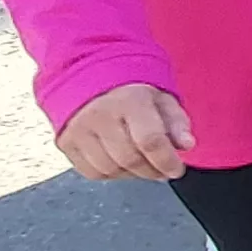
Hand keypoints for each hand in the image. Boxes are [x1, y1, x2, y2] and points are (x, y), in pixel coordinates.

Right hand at [53, 84, 193, 181]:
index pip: (150, 141)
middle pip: (130, 159)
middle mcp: (100, 115)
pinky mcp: (65, 143)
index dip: (167, 161)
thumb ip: (176, 121)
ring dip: (133, 174)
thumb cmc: (131, 91)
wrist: (87, 76)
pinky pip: (92, 172)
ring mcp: (78, 130)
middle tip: (163, 169)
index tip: (176, 170)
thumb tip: (186, 145)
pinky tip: (121, 163)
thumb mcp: (160, 98)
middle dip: (152, 171)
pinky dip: (111, 174)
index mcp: (129, 100)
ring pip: (111, 169)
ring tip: (143, 165)